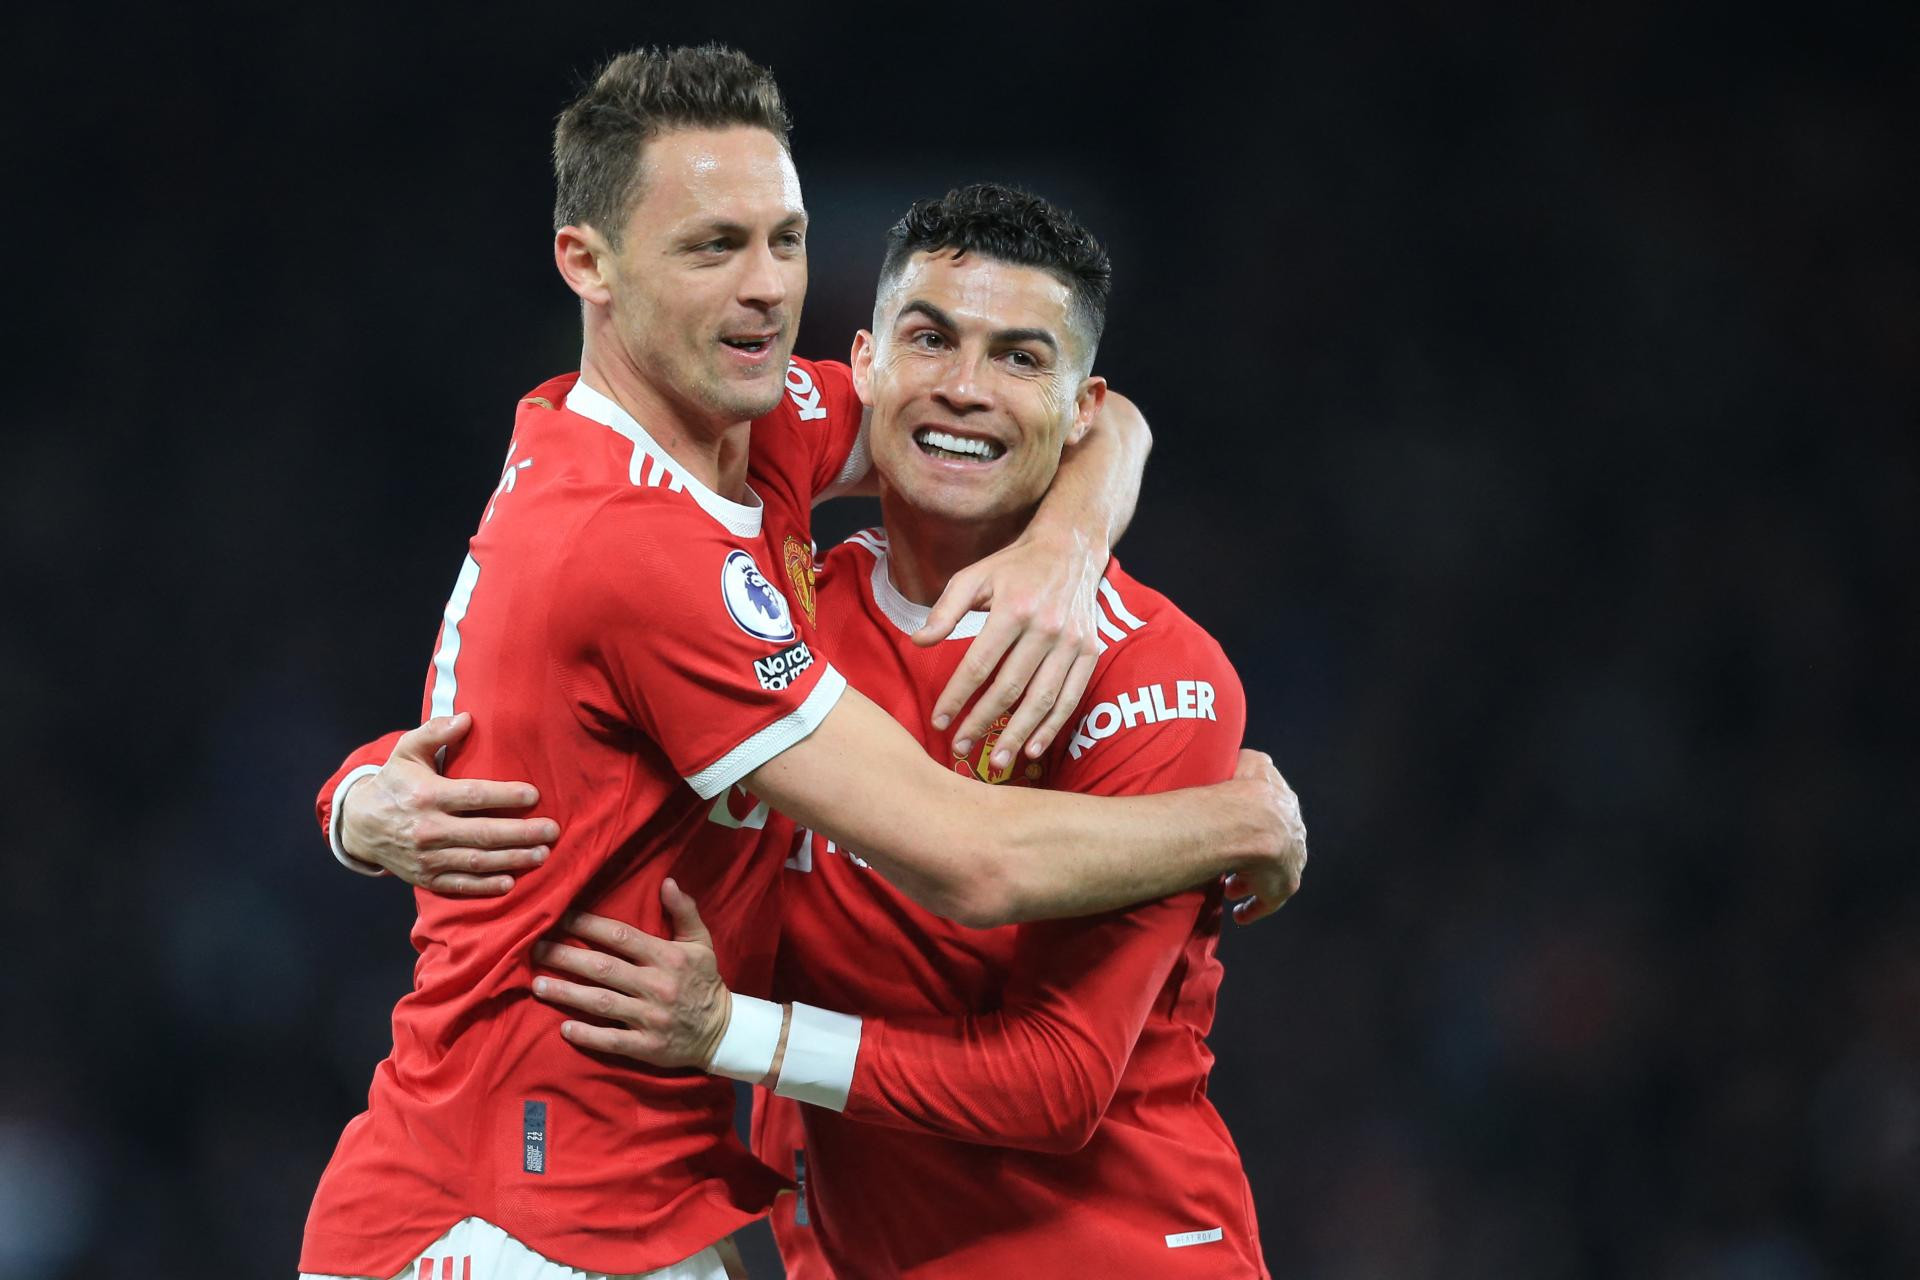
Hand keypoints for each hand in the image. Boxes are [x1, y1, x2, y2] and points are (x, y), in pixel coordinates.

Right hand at [338, 712, 558, 894]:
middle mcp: (428, 829)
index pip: (474, 796)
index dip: (506, 796)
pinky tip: (510, 882)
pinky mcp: (425, 878)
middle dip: (521, 834)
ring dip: (512, 860)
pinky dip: (485, 887)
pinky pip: (459, 885)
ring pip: (476, 862)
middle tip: (552, 831)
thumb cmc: (392, 783)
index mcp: (427, 796)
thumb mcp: (406, 751)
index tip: (534, 795)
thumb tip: (466, 718)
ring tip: (542, 855)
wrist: (359, 825)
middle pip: (483, 833)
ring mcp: (427, 857)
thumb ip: (434, 732)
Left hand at [532, 880, 731, 1068]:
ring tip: (538, 986)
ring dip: (567, 994)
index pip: (622, 937)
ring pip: (602, 1003)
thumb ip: (684, 912)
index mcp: (667, 957)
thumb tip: (667, 882)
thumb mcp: (701, 943)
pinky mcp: (648, 1047)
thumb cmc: (705, 982)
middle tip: (535, 950)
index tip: (561, 918)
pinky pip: (612, 1040)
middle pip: (603, 968)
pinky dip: (588, 1035)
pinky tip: (564, 1028)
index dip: (589, 926)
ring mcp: (651, 1018)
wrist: (723, 1031)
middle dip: (566, 958)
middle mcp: (657, 985)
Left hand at [915, 526, 1105, 769]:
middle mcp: (1046, 628)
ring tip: (996, 761)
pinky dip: (1052, 726)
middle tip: (960, 748)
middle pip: (1010, 688)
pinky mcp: (1089, 652)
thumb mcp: (974, 577)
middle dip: (982, 722)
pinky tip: (1032, 748)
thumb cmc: (1014, 566)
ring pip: (1042, 699)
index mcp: (1014, 609)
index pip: (979, 665)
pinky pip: (1070, 697)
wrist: (1071, 549)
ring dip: (1018, 734)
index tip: (939, 721)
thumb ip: (945, 611)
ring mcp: (1072, 642)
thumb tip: (918, 642)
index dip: (957, 697)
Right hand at [1222, 750, 1307, 923]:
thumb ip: (1252, 762)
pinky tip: (1239, 914)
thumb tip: (1243, 759)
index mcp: (1286, 806)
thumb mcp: (1251, 763)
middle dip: (1256, 854)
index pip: (1275, 816)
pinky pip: (1266, 902)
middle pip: (1274, 848)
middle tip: (1235, 861)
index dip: (1256, 824)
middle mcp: (1293, 836)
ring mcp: (1289, 864)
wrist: (1253, 822)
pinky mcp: (1280, 889)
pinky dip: (1253, 908)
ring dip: (1251, 881)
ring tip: (1229, 888)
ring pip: (1270, 875)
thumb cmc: (1244, 791)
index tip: (1238, 830)